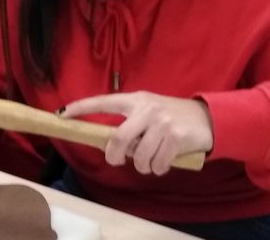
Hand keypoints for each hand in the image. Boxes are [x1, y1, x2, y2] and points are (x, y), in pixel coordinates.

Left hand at [61, 92, 212, 175]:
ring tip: (150, 160)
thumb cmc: (171, 116)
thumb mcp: (149, 111)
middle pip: (118, 139)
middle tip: (116, 160)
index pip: (103, 101)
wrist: (206, 118)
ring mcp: (162, 123)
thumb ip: (130, 123)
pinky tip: (164, 161)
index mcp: (135, 100)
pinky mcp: (176, 137)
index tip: (63, 113)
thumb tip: (110, 146)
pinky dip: (158, 168)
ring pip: (139, 157)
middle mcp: (146, 109)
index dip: (81, 108)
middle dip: (114, 156)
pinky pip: (157, 164)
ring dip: (142, 165)